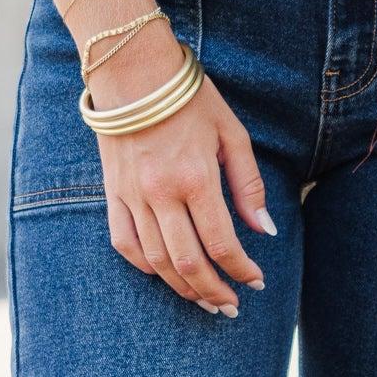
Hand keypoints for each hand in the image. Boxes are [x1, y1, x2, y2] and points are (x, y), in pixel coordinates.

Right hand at [92, 27, 273, 313]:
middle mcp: (161, 193)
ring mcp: (132, 196)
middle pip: (187, 263)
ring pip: (156, 261)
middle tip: (230, 306)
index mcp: (196, 178)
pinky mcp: (112, 192)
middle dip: (213, 292)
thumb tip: (263, 230)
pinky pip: (124, 242)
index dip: (241, 270)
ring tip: (202, 299)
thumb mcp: (232, 133)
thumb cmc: (189, 97)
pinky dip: (144, 266)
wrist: (133, 69)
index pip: (222, 243)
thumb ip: (247, 185)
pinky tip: (162, 274)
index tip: (256, 282)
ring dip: (181, 288)